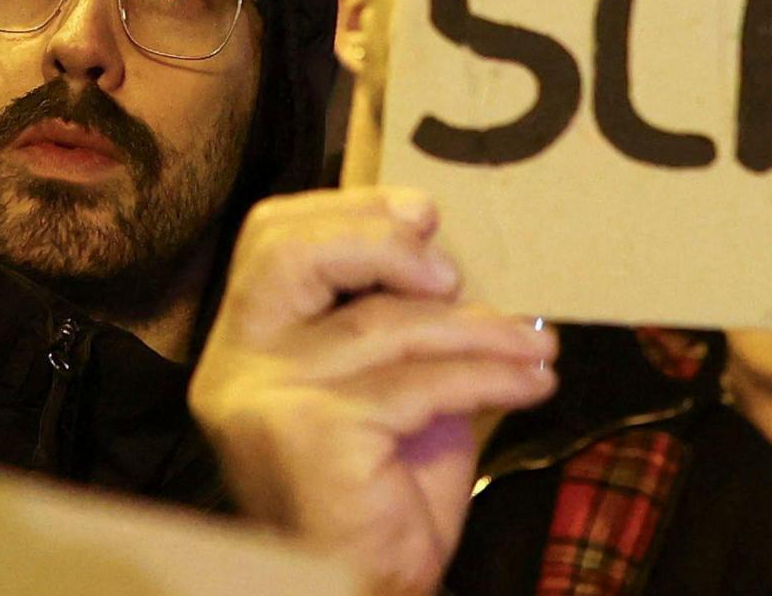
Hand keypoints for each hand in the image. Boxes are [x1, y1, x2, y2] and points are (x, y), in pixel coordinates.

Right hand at [191, 188, 556, 595]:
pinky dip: (488, 378)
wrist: (369, 584)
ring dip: (480, 331)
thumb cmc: (379, 491)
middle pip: (293, 255)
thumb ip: (397, 322)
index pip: (269, 241)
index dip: (346, 212)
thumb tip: (454, 259)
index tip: (424, 213)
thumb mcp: (387, 384)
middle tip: (454, 270)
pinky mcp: (309, 433)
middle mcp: (235, 364)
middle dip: (381, 240)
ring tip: (536, 347)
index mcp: (242, 342)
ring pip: (384, 325)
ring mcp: (265, 398)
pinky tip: (530, 384)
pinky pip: (418, 385)